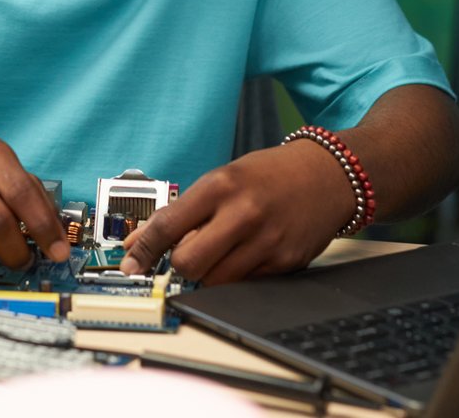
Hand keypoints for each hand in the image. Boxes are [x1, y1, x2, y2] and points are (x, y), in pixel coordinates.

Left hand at [118, 141, 353, 282]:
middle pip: (189, 263)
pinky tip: (246, 254)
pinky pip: (244, 284)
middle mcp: (243, 214)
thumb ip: (181, 211)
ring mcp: (267, 242)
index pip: (168, 225)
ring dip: (208, 273)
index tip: (130, 265)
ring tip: (221, 250)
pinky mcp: (285, 263)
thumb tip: (139, 241)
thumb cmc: (268, 175)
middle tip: (186, 254)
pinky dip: (236, 276)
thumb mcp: (221, 179)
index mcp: (221, 186)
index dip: (142, 250)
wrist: (328, 176)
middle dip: (180, 266)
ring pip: (215, 281)